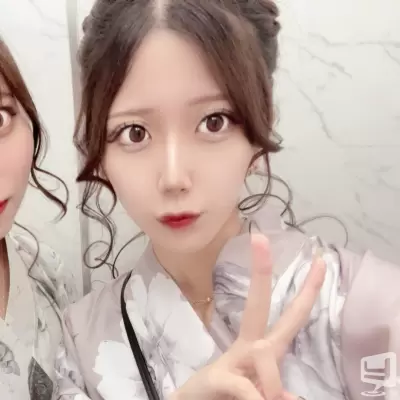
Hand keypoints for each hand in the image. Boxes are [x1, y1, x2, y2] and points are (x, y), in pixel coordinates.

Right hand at [170, 234, 325, 399]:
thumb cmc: (228, 395)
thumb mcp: (260, 389)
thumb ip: (274, 386)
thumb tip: (293, 396)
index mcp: (262, 345)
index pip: (290, 315)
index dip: (308, 289)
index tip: (321, 261)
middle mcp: (248, 345)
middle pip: (258, 304)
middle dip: (261, 272)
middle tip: (260, 238)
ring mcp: (231, 359)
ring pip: (264, 351)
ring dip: (272, 381)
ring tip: (270, 399)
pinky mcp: (216, 378)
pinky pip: (245, 386)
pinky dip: (257, 396)